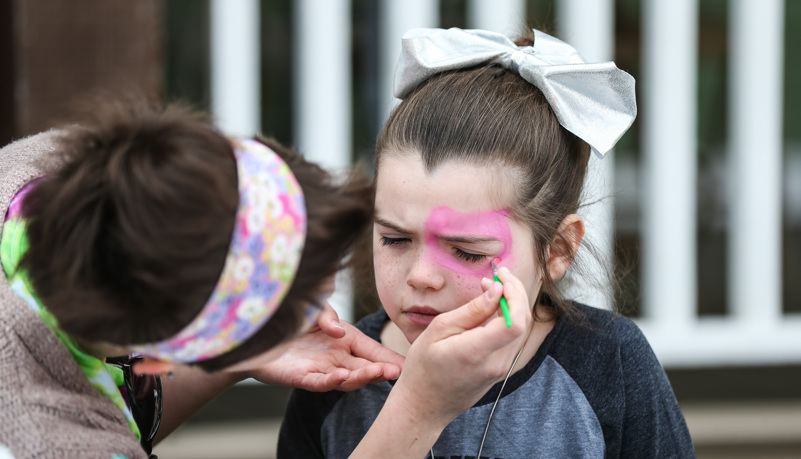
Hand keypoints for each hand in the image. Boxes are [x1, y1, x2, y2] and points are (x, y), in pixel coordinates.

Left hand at [248, 305, 403, 391]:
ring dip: (363, 377)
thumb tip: (339, 331)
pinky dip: (331, 381)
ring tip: (379, 374)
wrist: (255, 332)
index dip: (389, 358)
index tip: (406, 364)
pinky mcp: (301, 377)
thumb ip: (328, 316)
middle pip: (364, 367)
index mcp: (344, 340)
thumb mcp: (314, 307)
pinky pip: (319, 382)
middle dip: (381, 370)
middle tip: (398, 372)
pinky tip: (342, 377)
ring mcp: (320, 369)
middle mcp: (336, 357)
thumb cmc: (289, 318)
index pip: (372, 350)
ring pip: (347, 378)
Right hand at [399, 267, 531, 419]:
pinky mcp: (501, 370)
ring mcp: (501, 369)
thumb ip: (471, 311)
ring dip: (513, 304)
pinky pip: (513, 339)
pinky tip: (492, 307)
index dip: (514, 294)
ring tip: (492, 287)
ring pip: (521, 329)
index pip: (514, 322)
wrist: (425, 406)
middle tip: (498, 275)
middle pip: (523, 322)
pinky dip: (508, 318)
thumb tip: (496, 290)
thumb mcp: (438, 330)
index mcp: (476, 352)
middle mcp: (495, 363)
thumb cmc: (423, 367)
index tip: (500, 276)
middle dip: (515, 292)